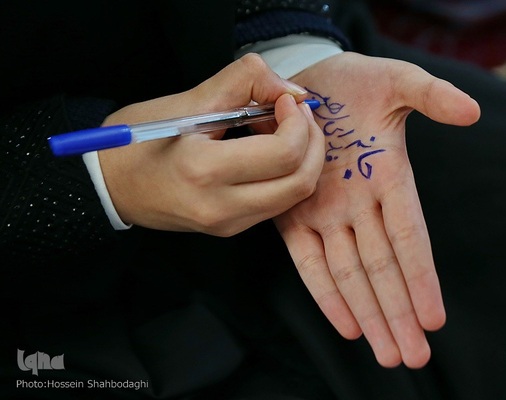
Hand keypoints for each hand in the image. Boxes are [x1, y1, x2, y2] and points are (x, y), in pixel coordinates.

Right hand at [99, 53, 323, 235]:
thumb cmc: (138, 141)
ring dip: (303, 160)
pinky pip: (278, 204)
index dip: (298, 122)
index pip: (284, 154)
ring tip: (284, 131)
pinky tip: (271, 153)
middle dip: (313, 143)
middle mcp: (220, 206)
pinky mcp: (230, 229)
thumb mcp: (188, 101)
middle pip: (300, 181)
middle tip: (298, 115)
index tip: (287, 100)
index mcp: (204, 170)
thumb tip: (294, 93)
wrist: (111, 186)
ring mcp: (227, 224)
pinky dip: (287, 175)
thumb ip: (244, 83)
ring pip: (295, 196)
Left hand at [274, 52, 479, 367]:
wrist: (305, 81)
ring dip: (368, 313)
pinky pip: (310, 260)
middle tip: (413, 356)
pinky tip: (346, 326)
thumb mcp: (396, 80)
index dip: (421, 277)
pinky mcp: (293, 213)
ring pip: (350, 273)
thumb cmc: (355, 82)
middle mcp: (360, 204)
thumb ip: (432, 96)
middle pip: (382, 267)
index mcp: (389, 178)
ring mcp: (327, 212)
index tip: (433, 317)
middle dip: (397, 312)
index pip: (410, 237)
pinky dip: (325, 292)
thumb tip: (471, 112)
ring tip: (387, 353)